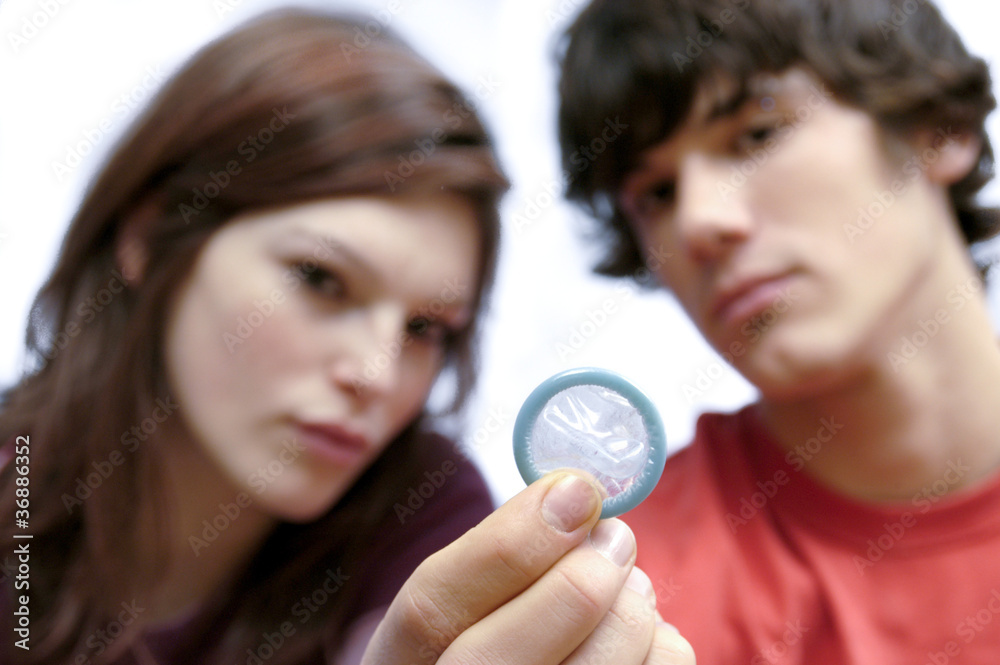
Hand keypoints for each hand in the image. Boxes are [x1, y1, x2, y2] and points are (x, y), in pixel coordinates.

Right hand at [361, 469, 694, 663]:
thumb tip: (573, 494)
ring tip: (629, 586)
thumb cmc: (495, 643)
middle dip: (574, 585)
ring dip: (629, 614)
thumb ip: (502, 558)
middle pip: (495, 662)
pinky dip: (662, 649)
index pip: (429, 612)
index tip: (576, 491)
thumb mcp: (471, 603)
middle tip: (617, 535)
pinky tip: (642, 638)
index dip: (507, 545)